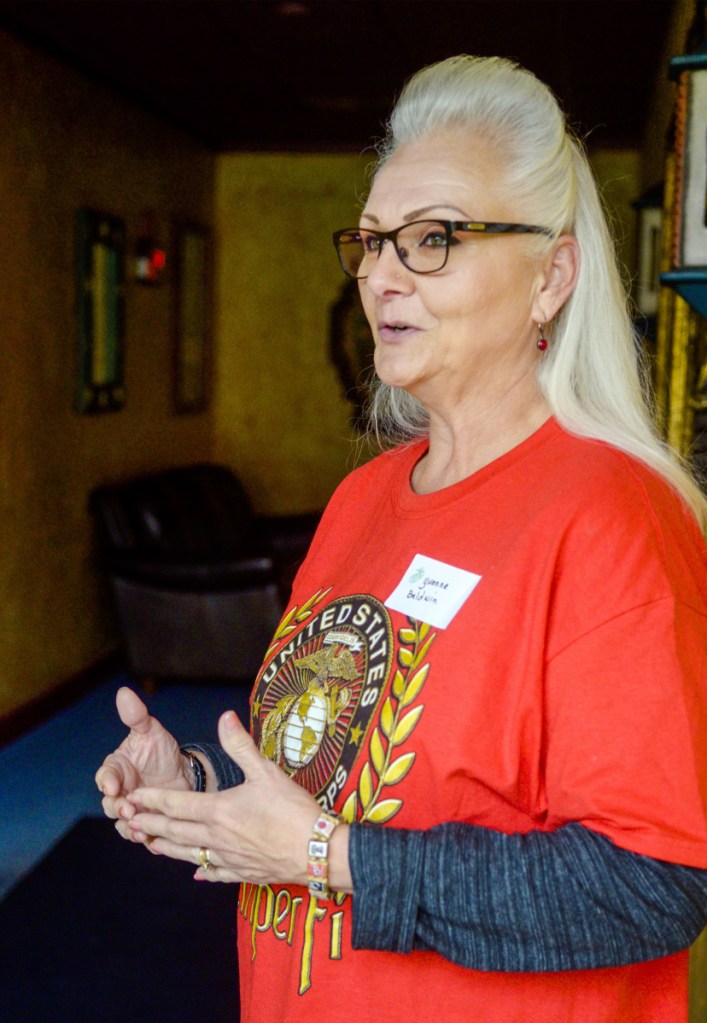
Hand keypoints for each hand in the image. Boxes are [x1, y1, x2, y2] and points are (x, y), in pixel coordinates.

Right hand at [95, 687, 189, 838]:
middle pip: (110, 805)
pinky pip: (143, 837)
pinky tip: (154, 841)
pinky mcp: (148, 826)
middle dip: (118, 809)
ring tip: (141, 829)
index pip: (105, 777)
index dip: (107, 782)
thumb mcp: (151, 731)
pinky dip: (147, 840)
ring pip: (124, 825)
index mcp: (116, 770)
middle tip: (129, 809)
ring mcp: (132, 812)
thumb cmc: (161, 750)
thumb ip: (137, 716)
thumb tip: (124, 693)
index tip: (112, 785)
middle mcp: (120, 793)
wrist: (183, 773)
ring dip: (130, 828)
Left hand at [126, 709, 349, 888]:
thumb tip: (225, 717)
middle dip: (150, 824)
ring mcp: (228, 858)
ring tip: (149, 844)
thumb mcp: (267, 771)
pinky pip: (214, 872)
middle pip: (176, 831)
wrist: (316, 852)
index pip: (177, 804)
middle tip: (128, 822)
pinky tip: (196, 871)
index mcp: (219, 811)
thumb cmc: (293, 810)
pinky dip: (202, 870)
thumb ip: (241, 745)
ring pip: (189, 854)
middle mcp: (217, 837)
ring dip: (166, 848)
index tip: (134, 797)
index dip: (153, 800)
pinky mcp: (242, 873)